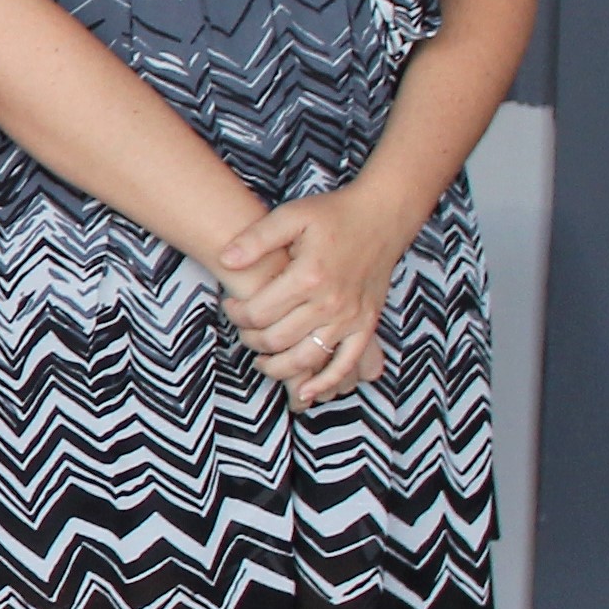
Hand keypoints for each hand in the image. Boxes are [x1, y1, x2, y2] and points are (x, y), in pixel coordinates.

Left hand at [217, 186, 407, 408]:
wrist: (383, 217)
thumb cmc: (333, 215)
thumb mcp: (291, 216)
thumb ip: (256, 238)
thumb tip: (225, 259)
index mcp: (308, 276)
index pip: (258, 313)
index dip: (236, 314)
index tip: (230, 305)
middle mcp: (331, 302)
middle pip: (276, 340)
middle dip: (250, 339)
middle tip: (242, 327)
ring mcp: (351, 317)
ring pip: (305, 358)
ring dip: (276, 366)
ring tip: (260, 357)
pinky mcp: (366, 325)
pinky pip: (345, 363)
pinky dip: (324, 382)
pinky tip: (304, 392)